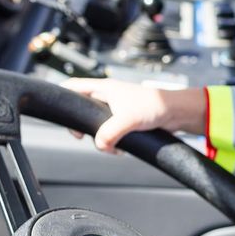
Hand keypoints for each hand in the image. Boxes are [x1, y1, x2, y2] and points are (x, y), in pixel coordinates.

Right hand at [61, 79, 206, 152]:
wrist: (175, 112)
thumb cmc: (154, 105)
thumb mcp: (127, 119)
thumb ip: (109, 133)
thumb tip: (99, 145)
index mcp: (104, 87)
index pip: (74, 86)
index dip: (62, 96)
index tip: (58, 112)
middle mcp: (108, 96)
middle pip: (83, 110)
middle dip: (83, 127)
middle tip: (83, 137)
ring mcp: (116, 108)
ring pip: (98, 125)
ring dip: (102, 139)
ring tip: (112, 146)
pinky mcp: (125, 120)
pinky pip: (111, 133)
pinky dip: (113, 142)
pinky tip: (121, 148)